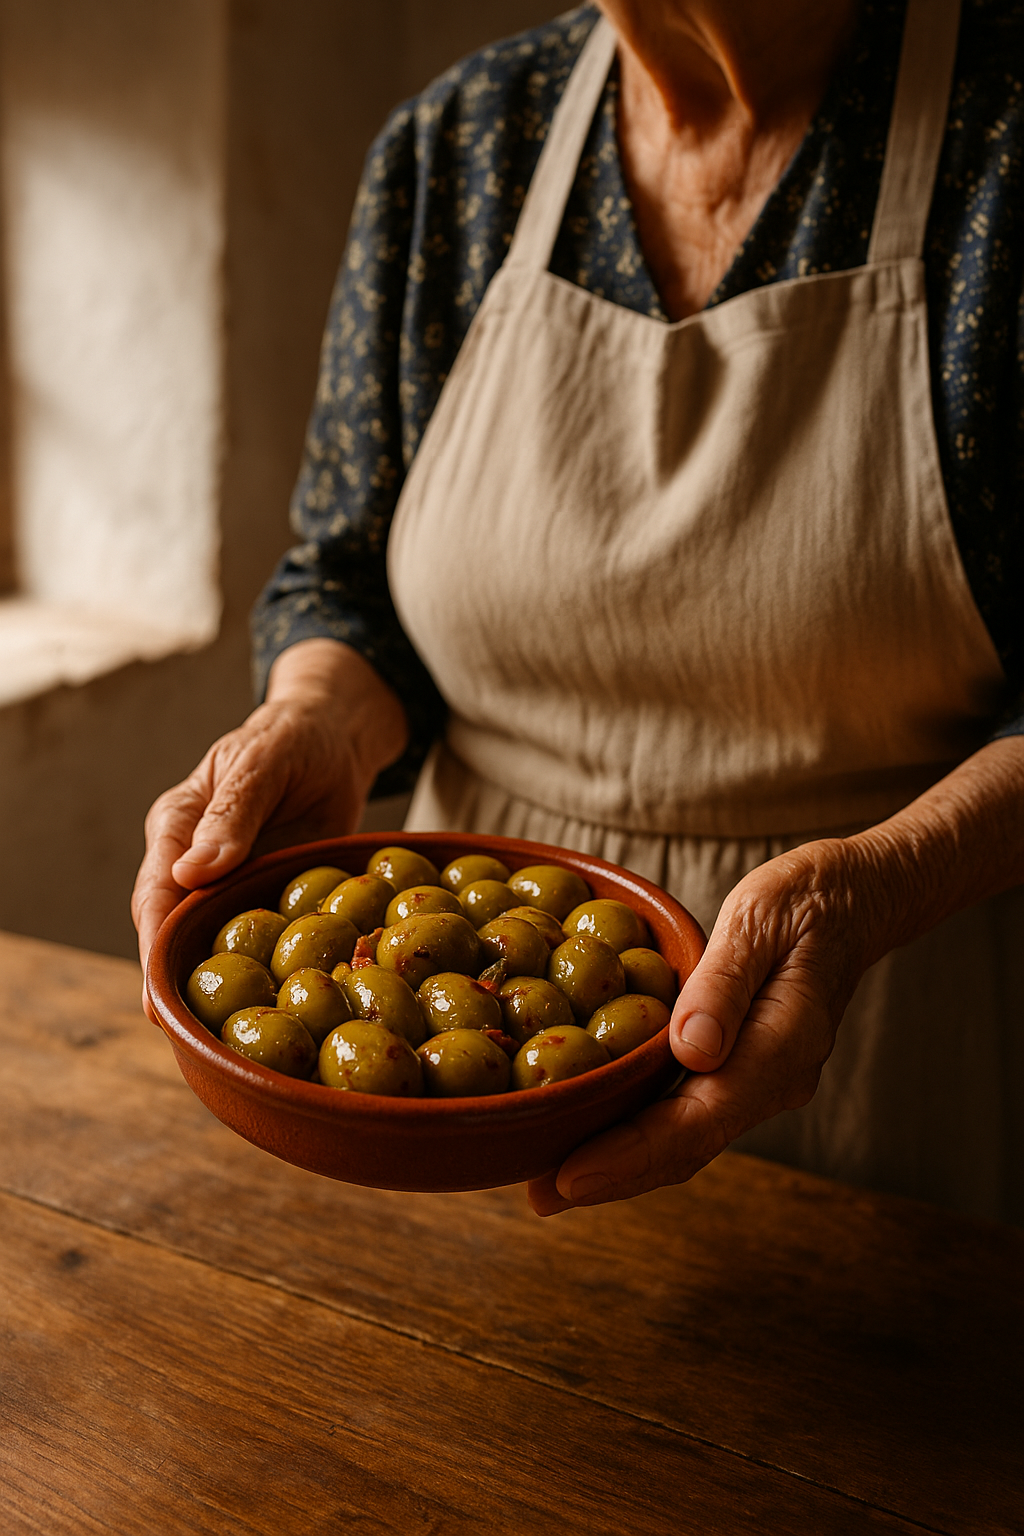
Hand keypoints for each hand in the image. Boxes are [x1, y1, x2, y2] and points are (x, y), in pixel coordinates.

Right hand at [131, 639, 406, 1015]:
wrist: (335, 738)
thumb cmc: (292, 737)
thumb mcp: (264, 762)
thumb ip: (231, 814)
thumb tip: (191, 874)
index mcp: (178, 826)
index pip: (156, 893)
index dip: (153, 944)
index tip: (156, 988)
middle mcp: (196, 863)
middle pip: (175, 931)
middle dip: (175, 981)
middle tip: (184, 1034)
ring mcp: (232, 885)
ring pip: (214, 943)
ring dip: (219, 985)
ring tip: (222, 1038)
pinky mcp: (268, 897)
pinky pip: (261, 939)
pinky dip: (266, 969)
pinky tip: (277, 1007)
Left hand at [528, 734, 1023, 1214]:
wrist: (855, 900)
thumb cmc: (803, 899)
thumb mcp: (759, 920)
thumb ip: (726, 986)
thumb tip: (691, 1051)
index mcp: (780, 1048)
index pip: (696, 1122)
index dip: (628, 1156)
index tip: (567, 1178)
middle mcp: (773, 1081)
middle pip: (685, 1147)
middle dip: (612, 1176)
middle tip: (538, 1198)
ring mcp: (761, 1081)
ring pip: (686, 1139)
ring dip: (621, 1162)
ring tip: (549, 1179)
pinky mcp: (744, 1070)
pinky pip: (689, 1113)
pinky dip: (640, 1131)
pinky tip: (595, 1130)